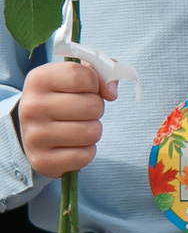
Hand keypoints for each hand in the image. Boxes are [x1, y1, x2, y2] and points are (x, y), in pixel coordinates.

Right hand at [17, 60, 112, 178]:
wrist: (37, 131)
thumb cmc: (64, 99)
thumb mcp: (79, 76)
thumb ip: (102, 72)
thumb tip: (111, 92)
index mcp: (38, 79)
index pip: (83, 76)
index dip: (95, 84)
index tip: (87, 89)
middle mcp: (31, 107)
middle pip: (92, 106)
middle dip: (96, 109)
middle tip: (82, 112)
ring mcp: (33, 136)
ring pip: (91, 132)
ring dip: (93, 130)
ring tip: (77, 127)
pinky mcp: (41, 160)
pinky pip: (85, 155)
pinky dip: (86, 151)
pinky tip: (72, 145)